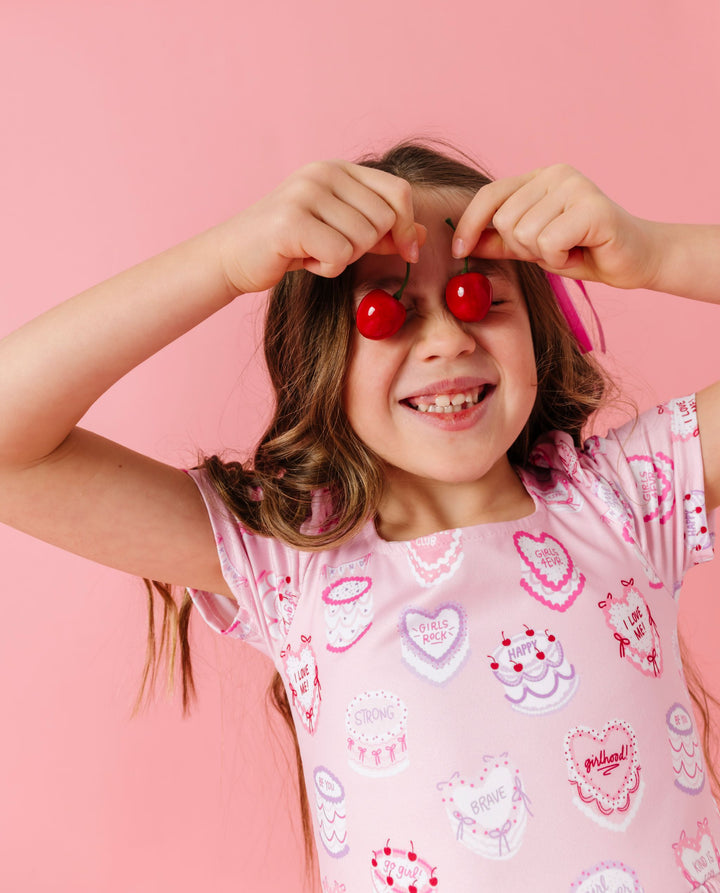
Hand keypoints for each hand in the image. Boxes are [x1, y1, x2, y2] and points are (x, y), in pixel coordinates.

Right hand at [216, 161, 425, 294]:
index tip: (407, 251)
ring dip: (344, 259)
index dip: (407, 225)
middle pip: (383, 219)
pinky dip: (327, 269)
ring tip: (314, 252)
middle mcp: (323, 173)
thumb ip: (382, 231)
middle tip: (334, 249)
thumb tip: (422, 236)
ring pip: (363, 239)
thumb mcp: (342, 232)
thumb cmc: (291, 245)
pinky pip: (339, 256)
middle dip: (367, 246)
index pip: (398, 191)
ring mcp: (305, 193)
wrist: (234, 255)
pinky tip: (304, 261)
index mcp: (338, 169)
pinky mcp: (291, 222)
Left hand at [451, 164, 659, 289]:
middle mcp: (556, 174)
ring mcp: (575, 186)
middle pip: (504, 220)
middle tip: (553, 250)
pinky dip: (560, 259)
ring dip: (544, 255)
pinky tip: (580, 252)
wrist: (636, 260)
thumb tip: (463, 244)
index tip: (458, 251)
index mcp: (540, 178)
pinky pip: (549, 242)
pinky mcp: (592, 206)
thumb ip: (501, 242)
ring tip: (569, 250)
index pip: (490, 194)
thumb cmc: (585, 251)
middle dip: (522, 247)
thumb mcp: (533, 248)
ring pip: (525, 233)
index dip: (469, 224)